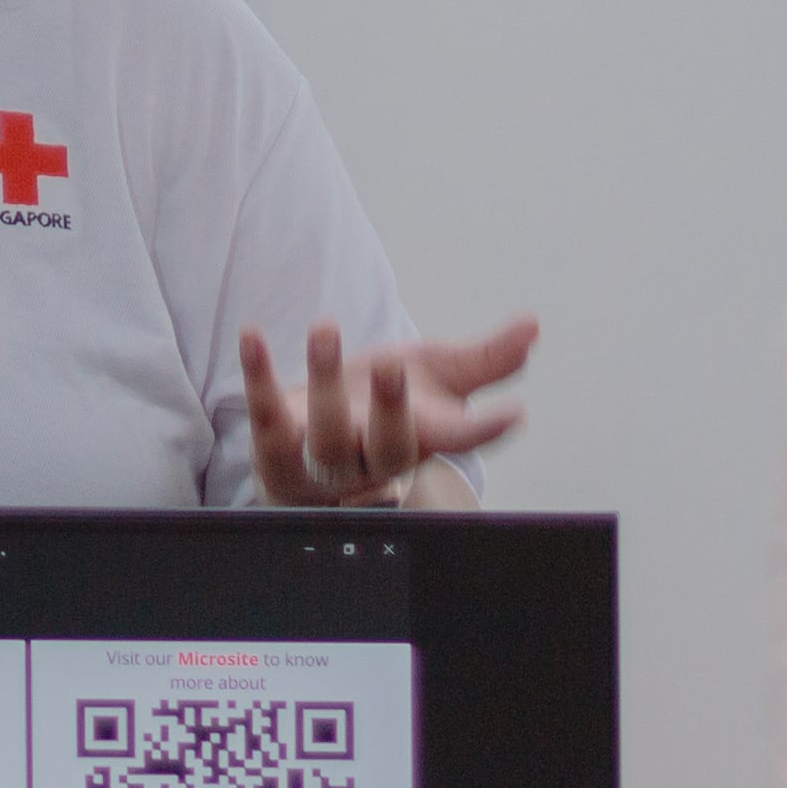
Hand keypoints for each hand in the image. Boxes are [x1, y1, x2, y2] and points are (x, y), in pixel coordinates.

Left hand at [240, 317, 538, 505]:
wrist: (311, 448)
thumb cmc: (380, 408)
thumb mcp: (434, 377)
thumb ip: (484, 358)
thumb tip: (534, 325)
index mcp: (419, 440)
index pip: (458, 441)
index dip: (485, 431)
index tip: (514, 414)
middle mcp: (372, 459)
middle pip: (387, 446)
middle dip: (392, 409)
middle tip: (396, 364)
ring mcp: (322, 462)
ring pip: (327, 438)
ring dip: (325, 379)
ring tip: (327, 326)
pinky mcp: (276, 449)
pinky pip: (266, 418)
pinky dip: (259, 378)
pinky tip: (253, 336)